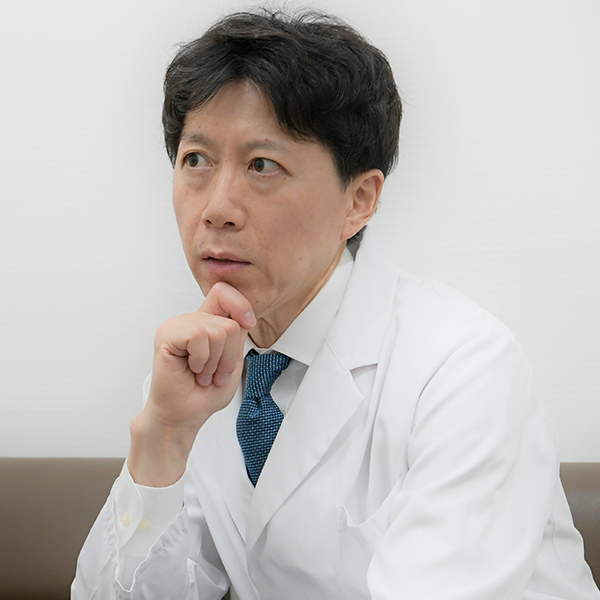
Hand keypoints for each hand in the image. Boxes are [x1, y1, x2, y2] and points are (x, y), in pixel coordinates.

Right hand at [128, 282, 254, 485]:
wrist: (183, 416)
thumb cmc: (204, 393)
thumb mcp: (233, 361)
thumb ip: (237, 336)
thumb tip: (242, 318)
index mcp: (206, 322)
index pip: (224, 292)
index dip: (241, 304)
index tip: (248, 324)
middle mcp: (191, 320)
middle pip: (230, 321)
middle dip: (229, 355)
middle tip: (213, 372)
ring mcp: (177, 325)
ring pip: (218, 330)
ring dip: (215, 361)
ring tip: (202, 373)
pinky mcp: (167, 335)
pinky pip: (200, 336)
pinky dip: (202, 359)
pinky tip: (191, 369)